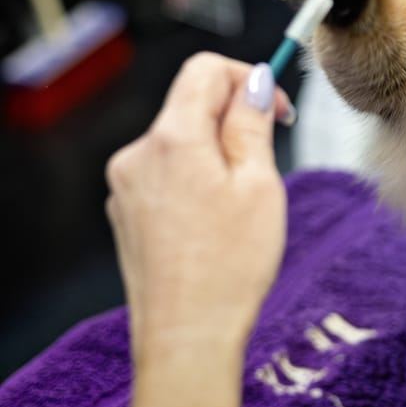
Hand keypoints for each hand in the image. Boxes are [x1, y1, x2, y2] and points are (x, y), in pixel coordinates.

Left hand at [106, 53, 290, 363]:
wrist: (187, 335)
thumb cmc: (230, 266)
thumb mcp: (259, 183)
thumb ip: (252, 123)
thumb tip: (254, 83)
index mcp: (173, 139)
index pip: (204, 70)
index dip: (248, 77)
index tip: (276, 110)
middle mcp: (139, 155)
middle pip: (191, 104)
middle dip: (234, 118)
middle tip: (269, 159)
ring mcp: (127, 186)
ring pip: (180, 141)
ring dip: (217, 151)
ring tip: (243, 200)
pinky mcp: (127, 212)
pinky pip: (167, 173)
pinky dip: (196, 178)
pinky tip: (217, 220)